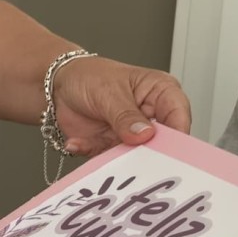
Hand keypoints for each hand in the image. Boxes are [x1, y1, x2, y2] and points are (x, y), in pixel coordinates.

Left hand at [53, 56, 190, 157]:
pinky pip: (109, 160)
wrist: (58, 85)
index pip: (179, 117)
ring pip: (136, 158)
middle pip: (163, 145)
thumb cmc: (89, 76)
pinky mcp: (114, 147)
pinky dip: (91, 152)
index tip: (166, 152)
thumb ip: (126, 115)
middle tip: (131, 155)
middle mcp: (152, 117)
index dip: (176, 137)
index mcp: (161, 93)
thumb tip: (144, 134)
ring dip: (116, 158)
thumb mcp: (108, 91)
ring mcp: (134, 136)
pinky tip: (77, 142)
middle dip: (147, 155)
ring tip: (98, 147)